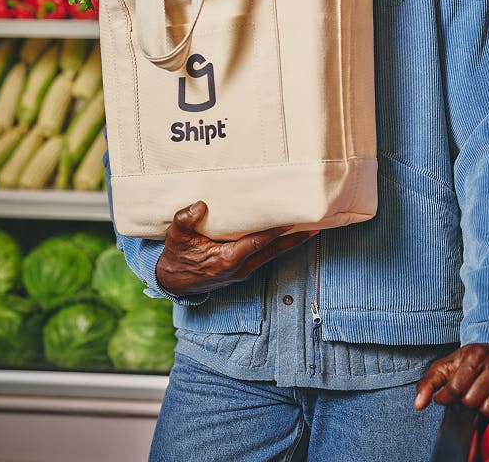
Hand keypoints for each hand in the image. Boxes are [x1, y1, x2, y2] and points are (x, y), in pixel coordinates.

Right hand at [155, 201, 317, 294]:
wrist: (173, 283)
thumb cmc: (176, 257)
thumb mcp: (176, 237)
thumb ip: (185, 219)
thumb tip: (200, 205)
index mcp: (226, 260)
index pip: (256, 244)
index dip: (274, 233)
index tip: (290, 223)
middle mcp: (239, 268)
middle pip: (272, 252)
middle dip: (294, 241)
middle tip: (315, 228)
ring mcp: (242, 272)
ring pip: (271, 256)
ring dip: (290, 244)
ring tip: (310, 231)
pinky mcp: (242, 271)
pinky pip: (265, 257)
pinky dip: (278, 247)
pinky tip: (289, 238)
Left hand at [413, 343, 488, 417]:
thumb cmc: (474, 360)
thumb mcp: (447, 365)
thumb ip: (428, 383)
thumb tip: (418, 404)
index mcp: (475, 354)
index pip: (455, 390)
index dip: (448, 398)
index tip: (449, 394)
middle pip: (472, 402)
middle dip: (467, 401)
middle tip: (471, 391)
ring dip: (483, 406)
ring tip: (484, 394)